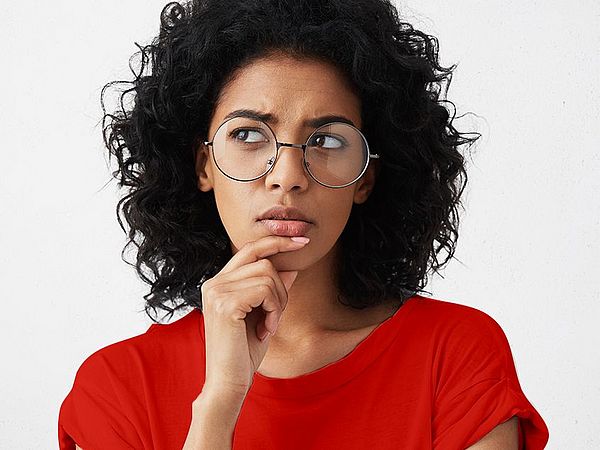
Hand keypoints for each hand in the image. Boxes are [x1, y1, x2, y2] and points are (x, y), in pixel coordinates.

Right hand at [200, 235, 308, 396]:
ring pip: (268, 275)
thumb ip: (273, 290)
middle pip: (264, 262)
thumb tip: (291, 267)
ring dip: (279, 302)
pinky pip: (266, 290)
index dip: (277, 241)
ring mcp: (217, 291)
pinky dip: (275, 310)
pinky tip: (267, 329)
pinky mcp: (226, 303)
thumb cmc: (244, 352)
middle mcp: (214, 282)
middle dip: (282, 288)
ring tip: (269, 325)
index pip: (250, 249)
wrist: (229, 382)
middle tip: (276, 315)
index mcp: (219, 283)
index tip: (303, 241)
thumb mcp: (264, 315)